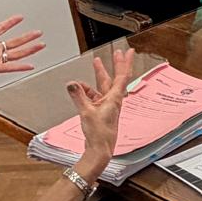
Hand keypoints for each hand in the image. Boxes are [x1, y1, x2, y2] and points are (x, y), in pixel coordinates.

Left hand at [0, 15, 44, 88]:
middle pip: (14, 42)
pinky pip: (10, 67)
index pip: (1, 28)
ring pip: (16, 53)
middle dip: (27, 37)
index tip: (20, 18)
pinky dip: (20, 67)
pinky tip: (29, 65)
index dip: (11, 23)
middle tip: (38, 33)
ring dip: (28, 50)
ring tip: (39, 46)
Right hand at [65, 49, 134, 169]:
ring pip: (104, 85)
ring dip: (99, 75)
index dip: (125, 62)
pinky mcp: (101, 111)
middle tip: (118, 52)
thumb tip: (72, 83)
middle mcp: (113, 100)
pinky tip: (80, 88)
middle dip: (116, 63)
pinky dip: (88, 90)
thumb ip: (78, 96)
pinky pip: (95, 95)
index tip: (129, 51)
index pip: (122, 75)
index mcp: (114, 98)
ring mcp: (108, 105)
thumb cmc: (99, 134)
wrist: (100, 149)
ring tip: (96, 63)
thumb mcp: (86, 112)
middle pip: (116, 77)